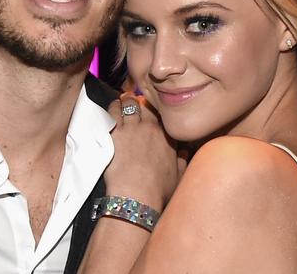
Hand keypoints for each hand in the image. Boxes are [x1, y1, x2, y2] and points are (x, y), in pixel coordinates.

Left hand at [105, 93, 184, 211]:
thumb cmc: (158, 189)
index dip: (155, 112)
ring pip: (128, 104)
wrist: (137, 194)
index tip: (151, 112)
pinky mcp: (114, 132)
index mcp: (166, 136)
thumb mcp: (178, 176)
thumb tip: (185, 151)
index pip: (162, 115)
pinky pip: (112, 112)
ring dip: (125, 102)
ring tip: (121, 103)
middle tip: (135, 104)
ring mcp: (132, 128)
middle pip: (145, 105)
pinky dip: (112, 108)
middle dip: (140, 103)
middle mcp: (150, 128)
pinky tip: (112, 108)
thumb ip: (182, 160)